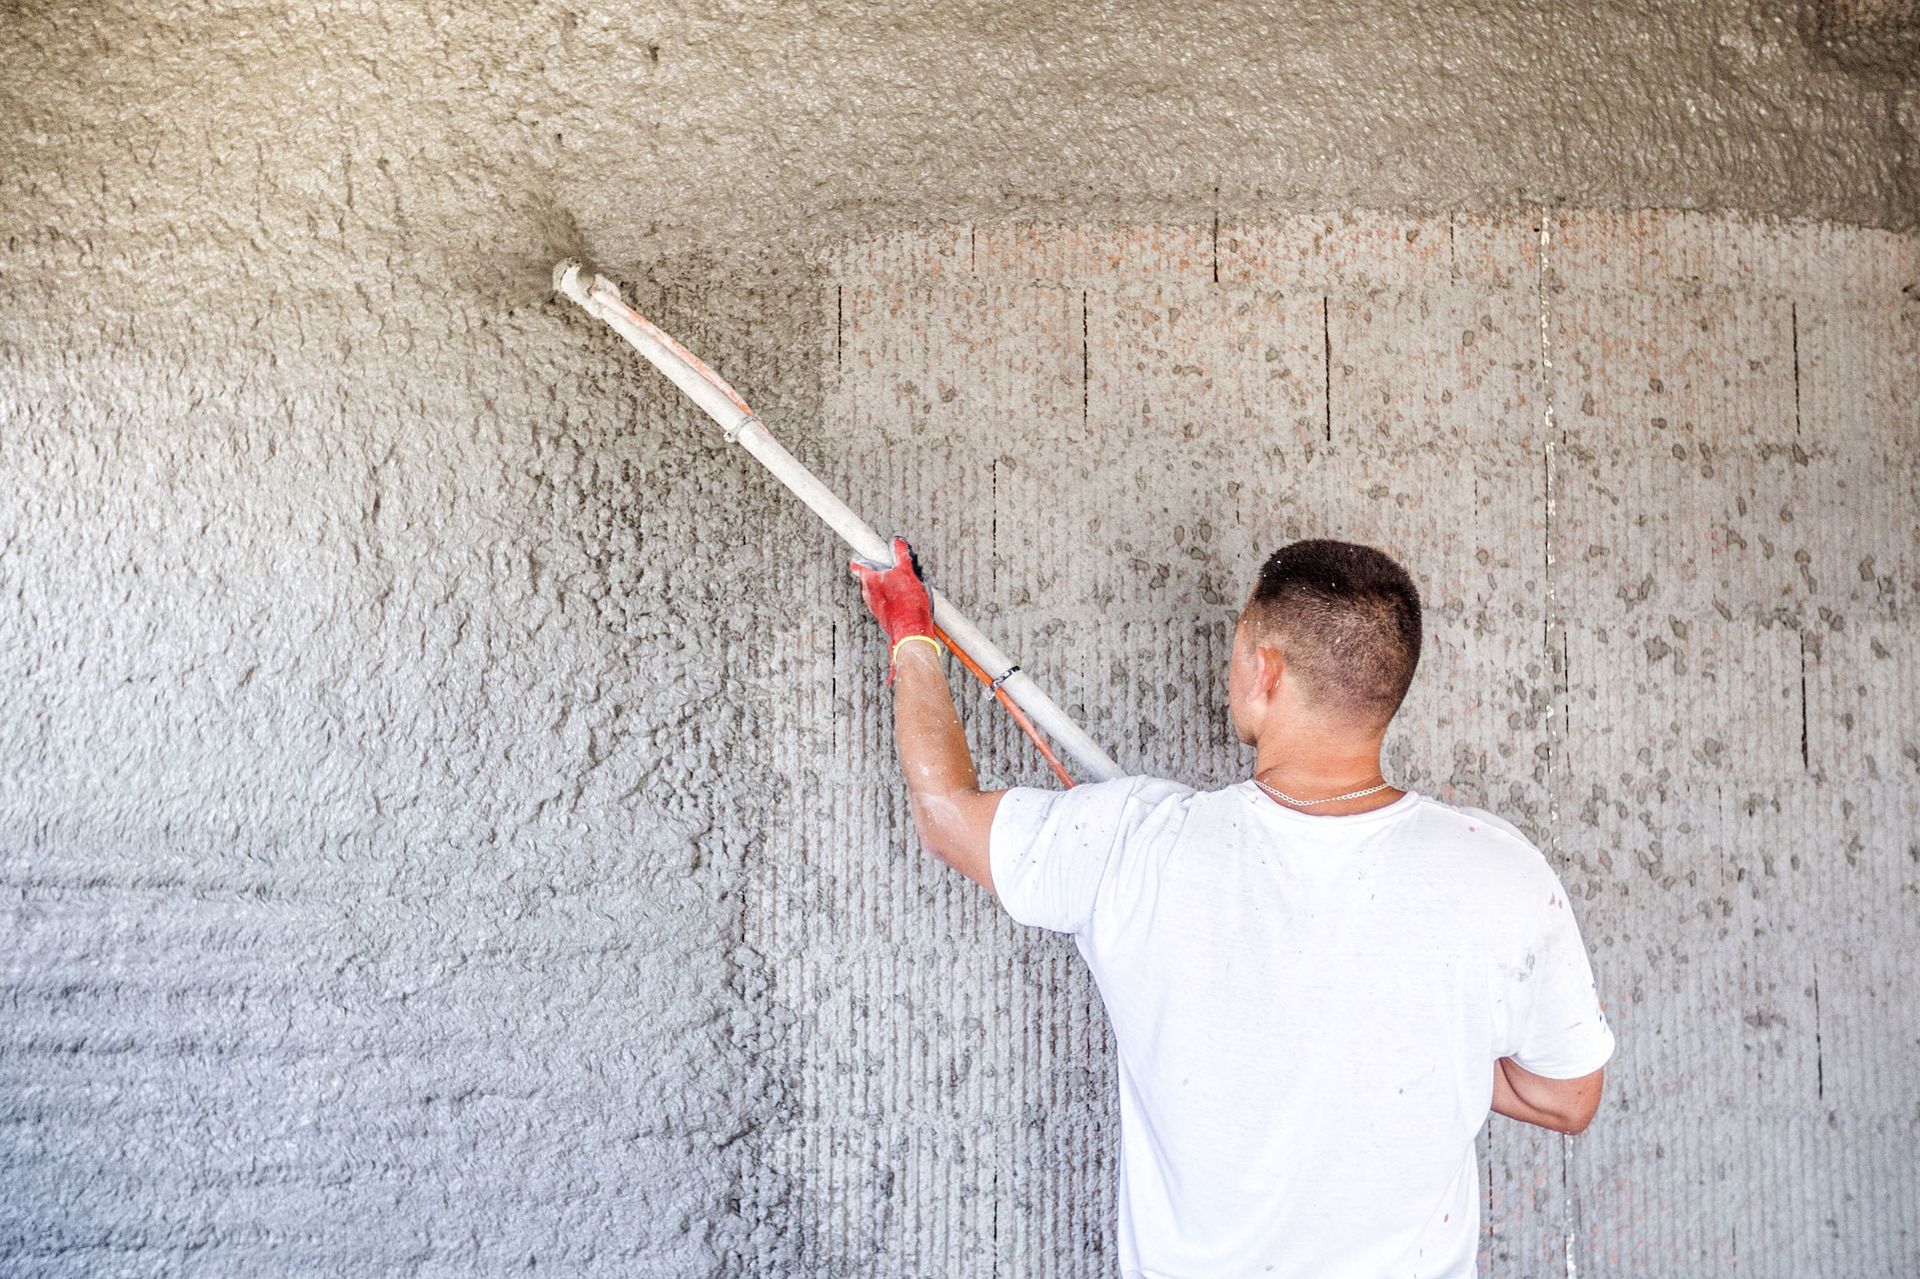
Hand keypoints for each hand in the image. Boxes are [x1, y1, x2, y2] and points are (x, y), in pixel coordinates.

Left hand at [850, 536, 939, 680]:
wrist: (911, 631)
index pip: (857, 564)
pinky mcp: (884, 615)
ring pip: (880, 589)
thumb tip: (897, 542)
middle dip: (884, 571)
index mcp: (869, 580)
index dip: (863, 556)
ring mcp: (875, 605)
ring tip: (907, 586)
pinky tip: (909, 599)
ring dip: (891, 585)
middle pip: (871, 576)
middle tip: (898, 570)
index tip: (872, 553)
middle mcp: (868, 593)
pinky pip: (887, 601)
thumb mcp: (907, 572)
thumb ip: (900, 555)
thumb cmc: (907, 604)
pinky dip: (895, 598)